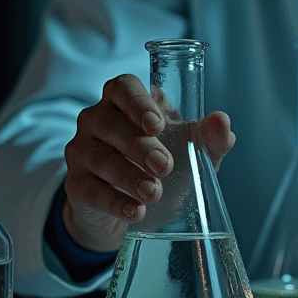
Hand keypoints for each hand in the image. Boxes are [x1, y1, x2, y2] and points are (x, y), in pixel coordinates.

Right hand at [62, 73, 235, 252]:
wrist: (137, 207)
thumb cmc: (165, 163)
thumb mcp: (193, 151)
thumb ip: (211, 137)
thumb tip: (221, 122)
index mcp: (125, 101)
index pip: (123, 87)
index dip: (138, 102)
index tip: (157, 125)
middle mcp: (97, 120)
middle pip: (112, 124)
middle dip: (140, 146)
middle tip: (165, 166)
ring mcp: (82, 151)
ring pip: (100, 158)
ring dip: (129, 176)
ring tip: (154, 192)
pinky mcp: (76, 184)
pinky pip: (89, 190)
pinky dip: (115, 201)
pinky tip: (136, 210)